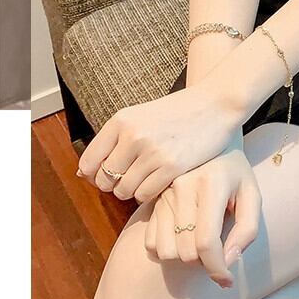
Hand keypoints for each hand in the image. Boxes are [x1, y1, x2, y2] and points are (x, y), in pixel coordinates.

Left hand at [77, 82, 242, 203]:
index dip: (96, 174)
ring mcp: (152, 152)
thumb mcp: (141, 117)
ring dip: (133, 189)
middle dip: (116, 184)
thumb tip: (82, 173)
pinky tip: (161, 179)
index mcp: (121, 121)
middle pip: (104, 181)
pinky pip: (144, 195)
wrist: (217, 103)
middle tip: (135, 174)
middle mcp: (133, 135)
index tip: (111, 173)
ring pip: (124, 191)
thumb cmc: (178, 112)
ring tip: (149, 176)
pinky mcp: (171, 166)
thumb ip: (114, 141)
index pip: (88, 163)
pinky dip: (149, 193)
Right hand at [143, 135, 260, 288]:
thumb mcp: (251, 194)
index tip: (226, 279)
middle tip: (216, 247)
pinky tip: (181, 233)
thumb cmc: (233, 172)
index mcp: (212, 183)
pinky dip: (166, 247)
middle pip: (186, 251)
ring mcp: (163, 192)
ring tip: (198, 239)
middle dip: (204, 260)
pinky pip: (151, 243)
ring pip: (166, 251)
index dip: (217, 268)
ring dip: (184, 255)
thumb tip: (228, 260)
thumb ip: (248, 229)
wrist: (208, 138)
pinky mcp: (151, 198)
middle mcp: (183, 185)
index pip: (207, 241)